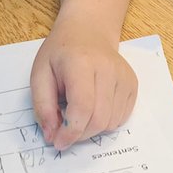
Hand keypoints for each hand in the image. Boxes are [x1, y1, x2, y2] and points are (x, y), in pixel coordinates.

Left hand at [30, 18, 137, 151]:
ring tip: (78, 113)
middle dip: (80, 134)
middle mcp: (108, 68)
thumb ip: (43, 106)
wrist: (88, 31)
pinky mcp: (132, 84)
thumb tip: (51, 135)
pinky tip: (94, 106)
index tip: (58, 142)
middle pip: (99, 119)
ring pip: (111, 122)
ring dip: (92, 129)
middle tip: (65, 131)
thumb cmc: (61, 53)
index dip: (70, 131)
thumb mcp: (40, 74)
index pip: (82, 107)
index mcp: (81, 63)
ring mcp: (124, 76)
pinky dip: (105, 122)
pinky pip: (121, 118)